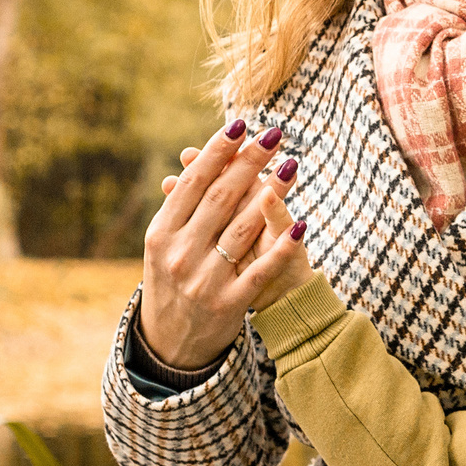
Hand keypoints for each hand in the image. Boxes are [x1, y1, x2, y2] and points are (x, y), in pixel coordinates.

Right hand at [138, 117, 314, 369]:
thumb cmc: (171, 278)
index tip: (241, 123)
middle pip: (221, 198)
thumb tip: (202, 156)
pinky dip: (282, 248)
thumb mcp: (165, 243)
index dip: (217, 151)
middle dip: (249, 162)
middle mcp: (180, 253)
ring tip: (292, 166)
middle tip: (274, 134)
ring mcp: (204, 279)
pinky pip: (261, 270)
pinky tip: (303, 225)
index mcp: (162, 232)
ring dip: (272, 194)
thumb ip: (183, 205)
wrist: (170, 342)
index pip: (194, 183)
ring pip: (243, 228)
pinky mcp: (229, 303)